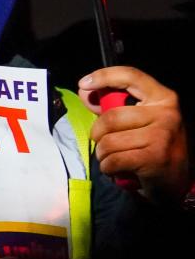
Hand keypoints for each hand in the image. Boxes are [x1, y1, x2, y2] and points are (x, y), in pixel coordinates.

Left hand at [79, 67, 188, 202]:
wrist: (175, 182)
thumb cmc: (151, 148)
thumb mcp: (138, 123)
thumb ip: (112, 106)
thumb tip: (84, 90)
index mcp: (162, 98)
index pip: (131, 76)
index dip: (104, 76)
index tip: (84, 83)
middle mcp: (166, 113)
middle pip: (110, 118)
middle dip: (98, 135)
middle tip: (107, 145)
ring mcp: (162, 135)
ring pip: (108, 142)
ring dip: (103, 155)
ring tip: (116, 158)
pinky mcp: (154, 157)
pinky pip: (112, 161)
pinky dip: (108, 169)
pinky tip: (119, 170)